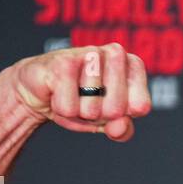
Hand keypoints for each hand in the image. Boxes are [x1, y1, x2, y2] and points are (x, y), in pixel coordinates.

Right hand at [7, 43, 151, 140]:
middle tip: (86, 101)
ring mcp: (90, 54)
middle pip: (116, 110)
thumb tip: (119, 127)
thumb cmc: (80, 102)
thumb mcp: (107, 121)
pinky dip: (61, 108)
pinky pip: (69, 108)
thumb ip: (122, 129)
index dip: (121, 117)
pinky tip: (56, 91)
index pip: (140, 107)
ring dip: (77, 112)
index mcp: (133, 65)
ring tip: (71, 94)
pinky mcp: (63, 61)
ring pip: (92, 110)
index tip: (107, 105)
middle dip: (98, 116)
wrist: (42, 92)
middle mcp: (116, 54)